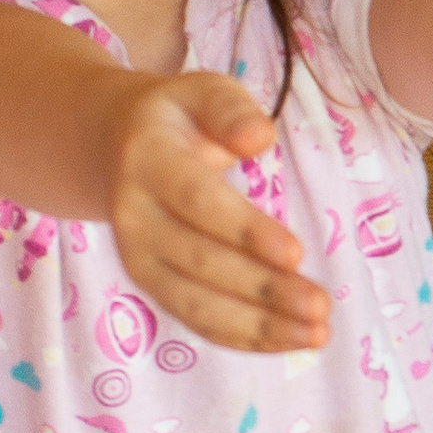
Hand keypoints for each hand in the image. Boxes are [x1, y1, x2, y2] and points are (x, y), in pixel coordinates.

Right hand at [104, 78, 330, 354]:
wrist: (112, 147)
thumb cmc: (177, 119)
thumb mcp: (201, 92)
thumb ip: (231, 109)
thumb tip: (259, 138)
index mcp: (148, 159)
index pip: (197, 201)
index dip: (245, 231)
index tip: (297, 254)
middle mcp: (133, 215)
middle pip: (199, 260)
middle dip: (262, 288)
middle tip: (321, 305)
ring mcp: (137, 257)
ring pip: (196, 303)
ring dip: (258, 326)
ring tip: (317, 333)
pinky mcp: (151, 286)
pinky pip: (196, 319)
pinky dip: (244, 337)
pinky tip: (291, 340)